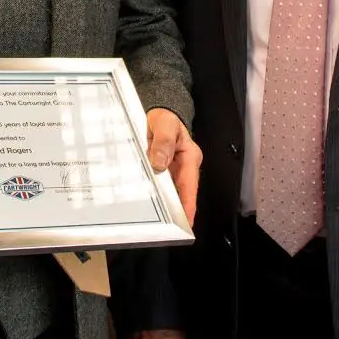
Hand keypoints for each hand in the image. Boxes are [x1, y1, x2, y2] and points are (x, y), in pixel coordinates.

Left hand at [146, 108, 200, 225]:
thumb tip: (160, 162)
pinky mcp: (164, 169)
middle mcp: (184, 166)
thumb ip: (163, 142)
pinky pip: (160, 183)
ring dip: (165, 202)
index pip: (190, 185)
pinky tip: (148, 199)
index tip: (186, 221)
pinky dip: (156, 192)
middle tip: (169, 227)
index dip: (188, 204)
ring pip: (171, 190)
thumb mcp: (165, 124)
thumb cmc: (165, 116)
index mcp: (189, 157)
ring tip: (158, 220)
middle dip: (176, 210)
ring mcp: (174, 169)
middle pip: (181, 192)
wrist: (160, 110)